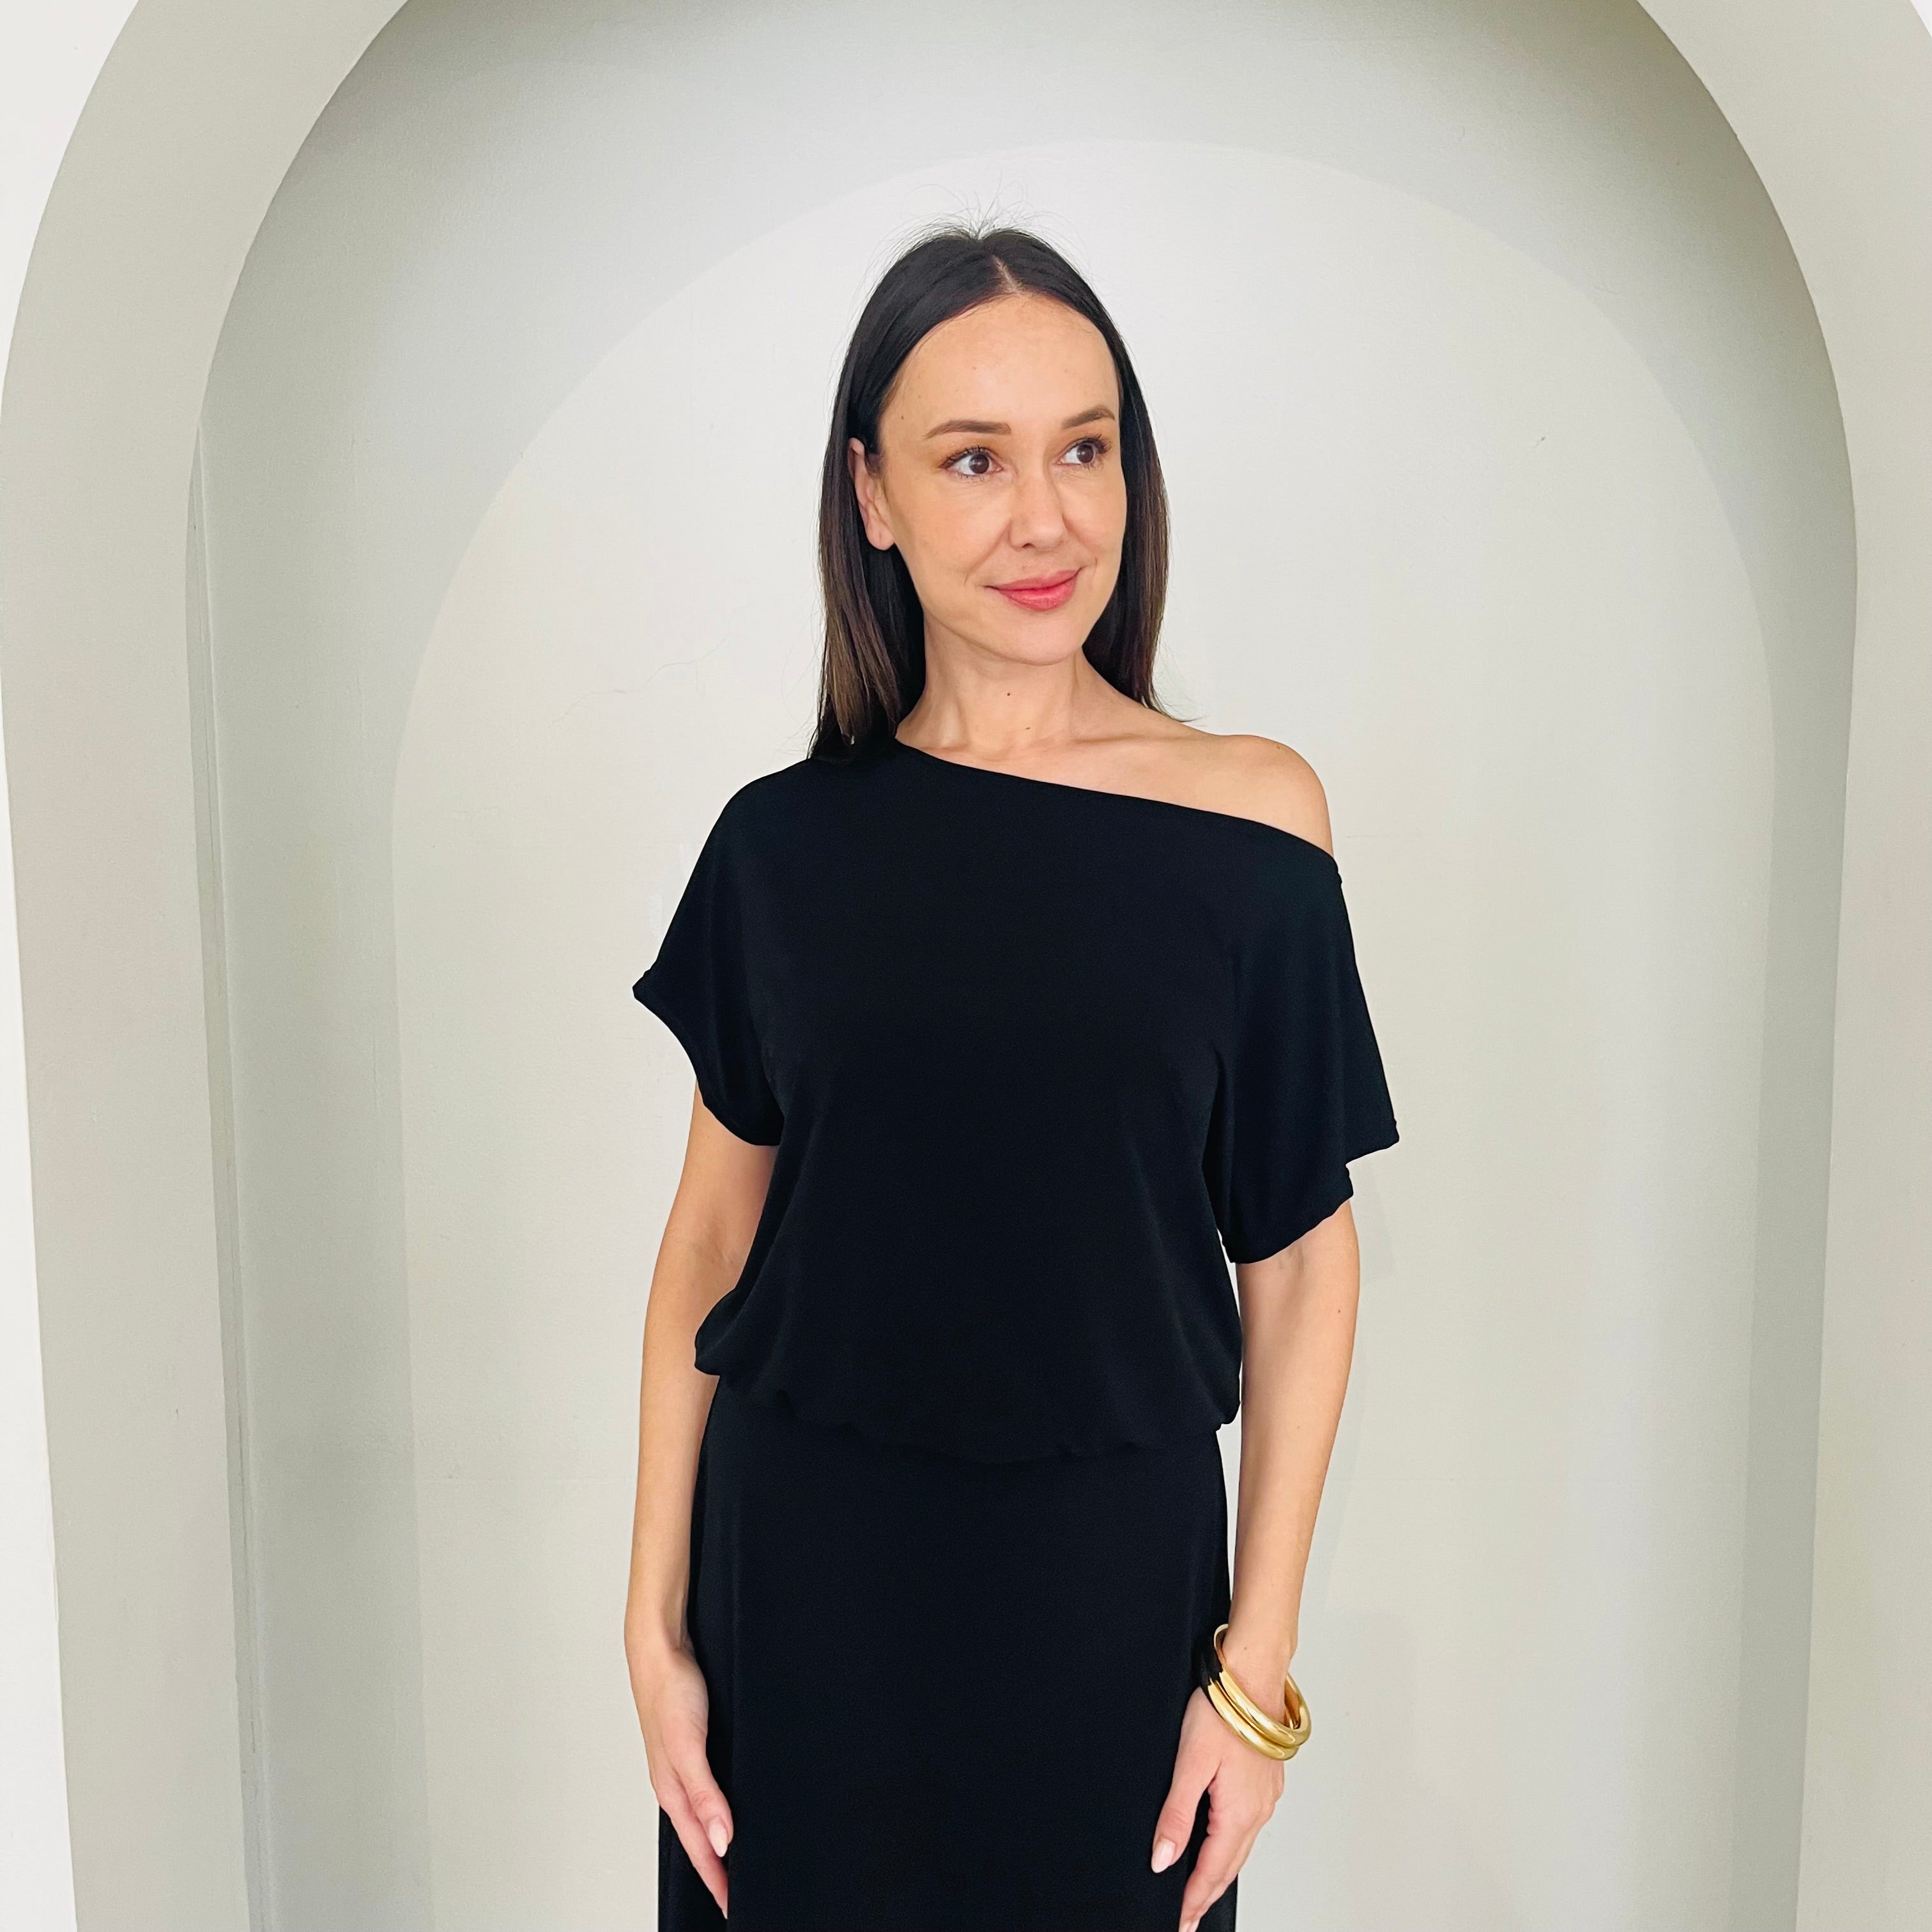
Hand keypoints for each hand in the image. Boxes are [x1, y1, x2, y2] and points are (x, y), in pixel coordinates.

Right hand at [630, 1637, 733, 1917]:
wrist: (660, 1645)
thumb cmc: (669, 1690)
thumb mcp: (688, 1746)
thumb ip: (705, 1795)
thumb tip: (722, 1841)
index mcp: (672, 1788)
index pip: (699, 1847)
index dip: (717, 1878)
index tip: (733, 1905)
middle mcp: (676, 1780)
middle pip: (699, 1836)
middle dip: (717, 1868)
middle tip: (737, 1892)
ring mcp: (683, 1762)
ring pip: (701, 1813)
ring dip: (717, 1838)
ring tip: (735, 1861)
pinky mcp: (692, 1742)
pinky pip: (706, 1787)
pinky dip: (716, 1807)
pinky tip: (729, 1806)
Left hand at [1148, 1685, 1283, 1931]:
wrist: (1253, 1674)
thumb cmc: (1223, 1710)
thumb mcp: (1189, 1763)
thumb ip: (1176, 1814)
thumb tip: (1163, 1858)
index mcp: (1239, 1812)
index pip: (1213, 1870)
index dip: (1194, 1898)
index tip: (1182, 1921)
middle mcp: (1258, 1809)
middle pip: (1230, 1865)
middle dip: (1208, 1893)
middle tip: (1190, 1916)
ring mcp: (1266, 1795)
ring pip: (1241, 1846)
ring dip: (1221, 1870)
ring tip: (1202, 1889)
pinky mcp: (1266, 1780)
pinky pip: (1249, 1825)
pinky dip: (1233, 1844)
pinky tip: (1222, 1842)